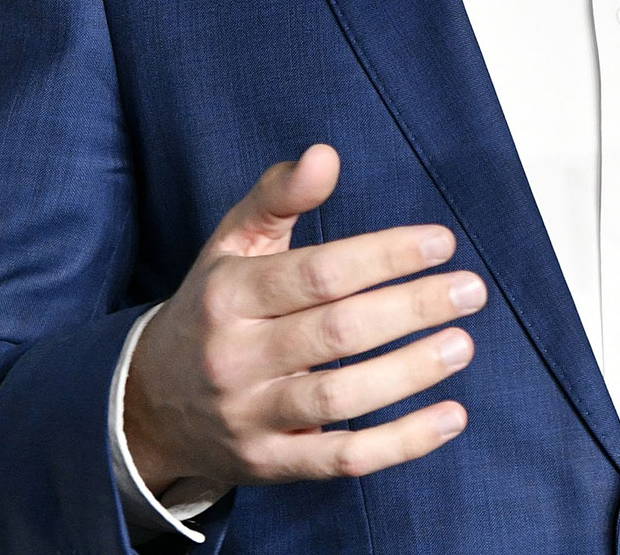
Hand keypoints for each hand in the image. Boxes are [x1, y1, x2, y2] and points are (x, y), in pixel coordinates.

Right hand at [122, 145, 485, 493]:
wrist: (150, 405)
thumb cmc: (212, 309)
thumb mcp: (231, 245)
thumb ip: (279, 195)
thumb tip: (326, 154)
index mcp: (230, 294)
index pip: (317, 273)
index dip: (384, 256)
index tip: (441, 242)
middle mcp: (237, 357)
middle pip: (336, 333)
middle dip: (410, 309)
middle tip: (469, 291)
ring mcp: (252, 416)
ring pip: (342, 398)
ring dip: (410, 372)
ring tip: (462, 345)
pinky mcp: (271, 464)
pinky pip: (344, 460)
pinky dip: (403, 444)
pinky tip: (451, 416)